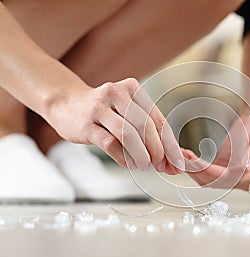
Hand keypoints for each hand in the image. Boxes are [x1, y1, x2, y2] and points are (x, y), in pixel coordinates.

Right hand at [45, 78, 183, 172]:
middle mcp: (117, 94)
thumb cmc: (104, 111)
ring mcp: (99, 108)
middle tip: (161, 166)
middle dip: (157, 150)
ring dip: (141, 155)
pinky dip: (124, 158)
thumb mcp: (127, 112)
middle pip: (145, 125)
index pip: (158, 119)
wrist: (65, 103)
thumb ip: (149, 132)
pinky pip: (110, 144)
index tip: (177, 162)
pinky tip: (130, 165)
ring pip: (128, 134)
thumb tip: (172, 159)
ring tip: (146, 166)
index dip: (170, 143)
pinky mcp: (86, 125)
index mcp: (132, 89)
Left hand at [182, 112, 249, 190]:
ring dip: (192, 169)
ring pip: (207, 180)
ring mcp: (233, 178)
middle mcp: (243, 181)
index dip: (207, 169)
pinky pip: (206, 175)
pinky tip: (187, 156)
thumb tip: (247, 167)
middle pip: (213, 182)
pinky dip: (195, 167)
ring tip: (181, 154)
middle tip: (182, 155)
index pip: (226, 177)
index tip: (193, 160)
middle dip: (195, 169)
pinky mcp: (224, 172)